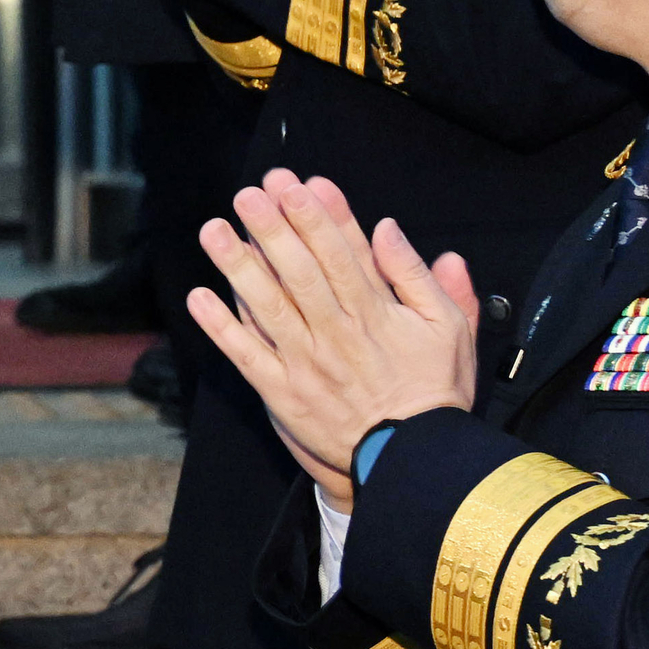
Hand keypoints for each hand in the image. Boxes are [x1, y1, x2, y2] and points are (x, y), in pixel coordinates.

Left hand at [183, 168, 478, 510]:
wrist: (415, 464)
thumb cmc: (434, 393)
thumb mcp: (449, 330)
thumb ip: (421, 278)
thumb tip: (390, 229)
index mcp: (376, 314)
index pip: (342, 254)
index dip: (318, 216)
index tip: (297, 184)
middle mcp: (336, 333)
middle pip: (300, 271)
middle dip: (273, 229)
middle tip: (248, 193)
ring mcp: (306, 363)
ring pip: (268, 306)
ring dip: (238, 266)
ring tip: (214, 230)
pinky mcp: (284, 393)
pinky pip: (247, 356)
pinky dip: (221, 327)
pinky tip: (199, 296)